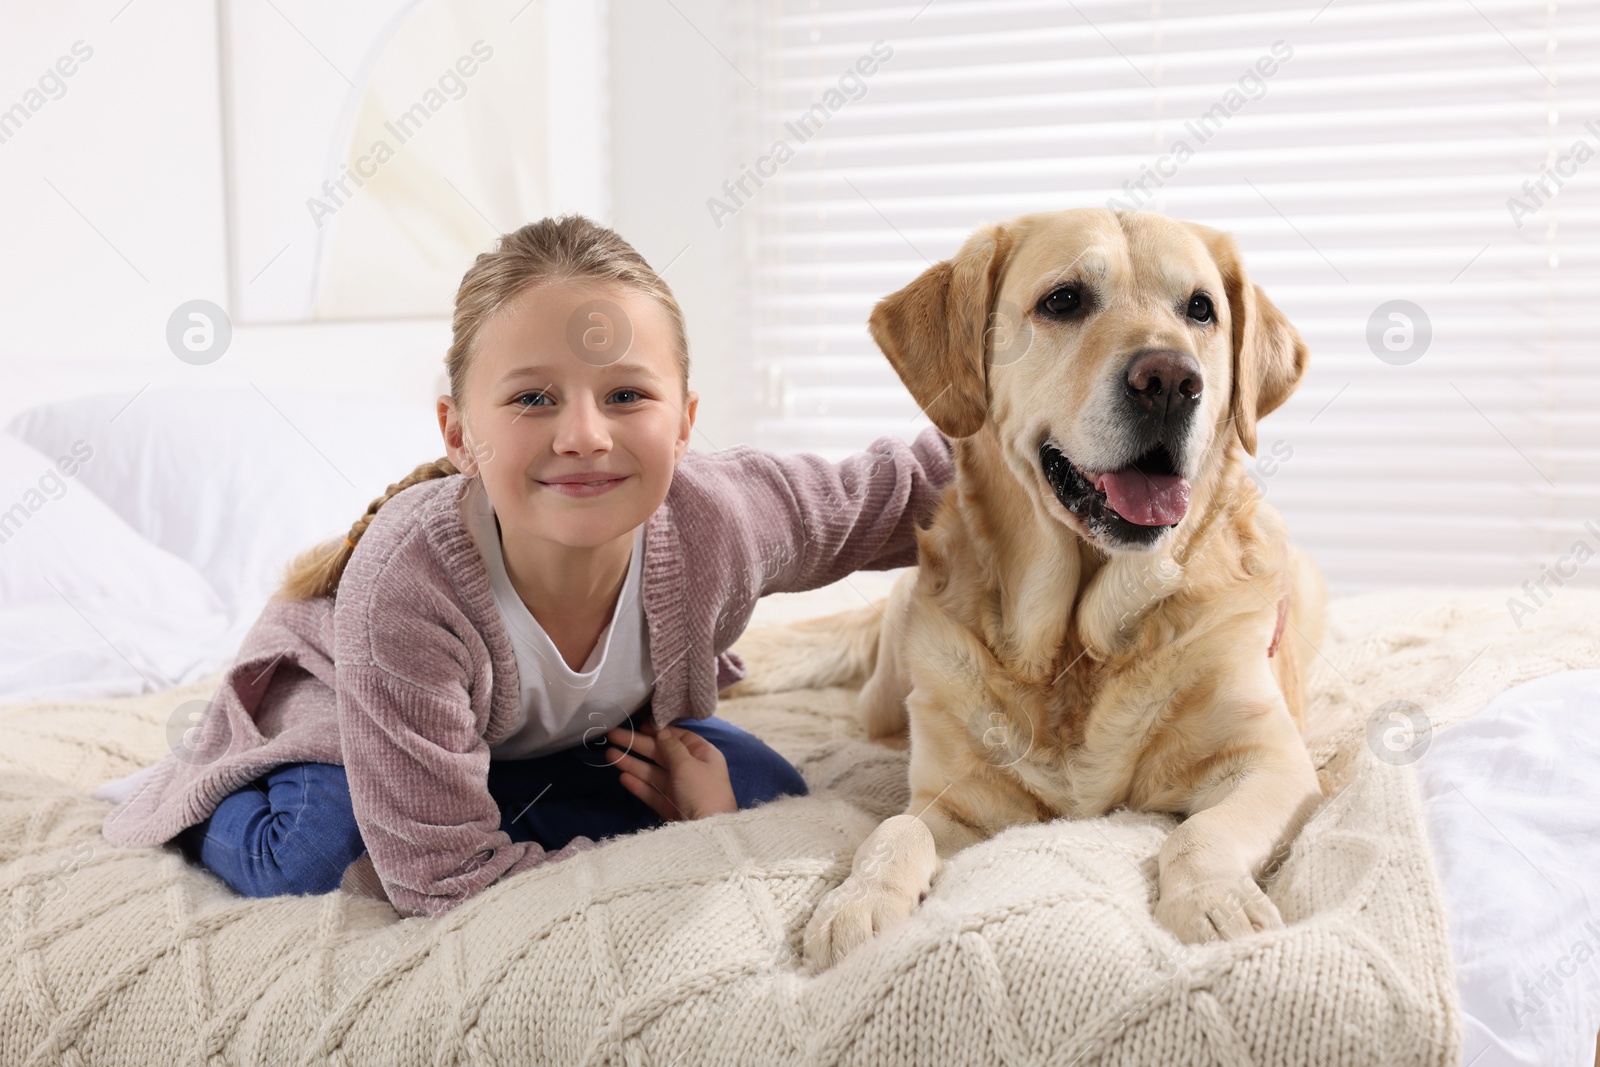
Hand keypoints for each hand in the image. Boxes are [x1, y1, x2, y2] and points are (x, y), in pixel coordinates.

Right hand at [603, 718, 736, 821]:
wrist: (708, 833)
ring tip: (609, 755)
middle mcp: (691, 770)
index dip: (658, 731)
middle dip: (637, 745)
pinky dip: (638, 785)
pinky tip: (623, 777)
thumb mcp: (687, 764)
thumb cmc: (702, 792)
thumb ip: (671, 747)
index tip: (638, 725)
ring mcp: (680, 789)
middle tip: (612, 735)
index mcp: (703, 755)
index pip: (678, 738)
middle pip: (661, 753)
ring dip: (632, 763)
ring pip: (653, 772)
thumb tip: (661, 731)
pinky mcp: (670, 806)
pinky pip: (652, 792)